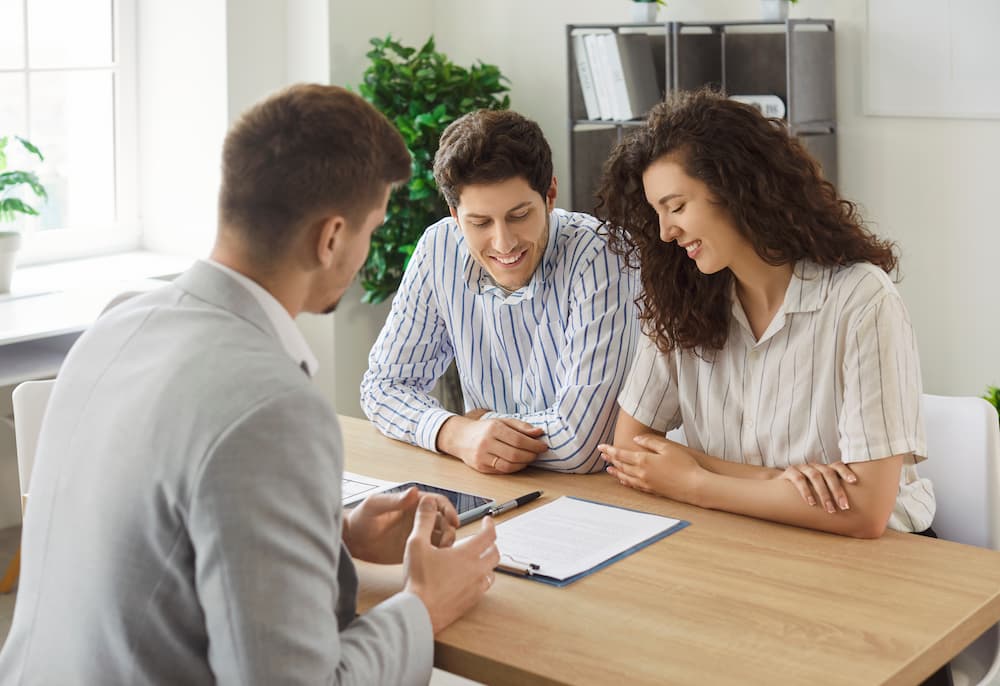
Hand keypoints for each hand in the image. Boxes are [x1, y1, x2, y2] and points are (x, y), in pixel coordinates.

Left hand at [344, 487, 458, 563]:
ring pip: (441, 536)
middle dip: (450, 529)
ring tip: (442, 552)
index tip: (454, 521)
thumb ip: (395, 500)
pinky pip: (431, 551)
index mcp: (413, 504)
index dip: (449, 510)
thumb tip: (414, 491)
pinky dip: (438, 554)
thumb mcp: (375, 506)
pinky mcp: (413, 549)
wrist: (351, 542)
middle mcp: (418, 518)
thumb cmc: (360, 518)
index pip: (438, 503)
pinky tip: (436, 560)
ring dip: (447, 542)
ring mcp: (417, 534)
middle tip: (447, 541)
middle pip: (444, 521)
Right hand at [404, 496, 500, 633]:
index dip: (490, 524)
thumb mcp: (416, 543)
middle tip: (484, 538)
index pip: (489, 535)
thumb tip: (428, 502)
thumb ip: (424, 520)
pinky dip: (481, 579)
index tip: (488, 520)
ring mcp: (476, 588)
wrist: (419, 612)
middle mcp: (477, 570)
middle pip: (494, 553)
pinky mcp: (471, 602)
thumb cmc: (419, 580)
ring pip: (491, 572)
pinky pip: (484, 587)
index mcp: (467, 554)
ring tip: (477, 558)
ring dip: (487, 562)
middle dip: (491, 543)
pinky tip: (470, 579)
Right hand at [437, 415, 547, 473]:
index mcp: (493, 428)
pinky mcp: (481, 467)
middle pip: (515, 454)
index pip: (519, 440)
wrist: (460, 437)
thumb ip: (521, 426)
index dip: (534, 445)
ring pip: (509, 465)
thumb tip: (539, 432)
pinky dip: (514, 468)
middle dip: (531, 455)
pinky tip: (519, 463)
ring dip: (524, 463)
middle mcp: (486, 443)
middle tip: (538, 453)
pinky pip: (502, 471)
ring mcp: (482, 457)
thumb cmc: (483, 429)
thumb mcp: (502, 421)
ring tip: (529, 458)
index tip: (543, 446)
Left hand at [598, 433, 704, 501]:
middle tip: (602, 455)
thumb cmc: (684, 465)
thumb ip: (650, 442)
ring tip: (608, 469)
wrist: (694, 486)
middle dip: (610, 459)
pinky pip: (634, 486)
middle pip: (621, 465)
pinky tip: (624, 481)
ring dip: (616, 472)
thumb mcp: (668, 448)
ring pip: (626, 477)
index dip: (610, 450)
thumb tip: (636, 440)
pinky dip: (626, 482)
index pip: (621, 454)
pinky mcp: (652, 490)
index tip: (600, 447)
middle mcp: (642, 473)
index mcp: (644, 461)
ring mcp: (646, 483)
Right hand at [776, 462, 857, 513]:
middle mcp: (814, 466)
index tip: (854, 482)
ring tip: (829, 509)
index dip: (846, 472)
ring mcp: (802, 467)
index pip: (837, 465)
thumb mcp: (818, 489)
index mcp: (823, 468)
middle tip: (844, 507)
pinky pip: (799, 479)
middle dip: (837, 490)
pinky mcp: (789, 472)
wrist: (778, 486)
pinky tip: (811, 503)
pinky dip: (806, 491)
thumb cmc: (805, 491)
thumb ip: (831, 493)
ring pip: (815, 476)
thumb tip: (851, 511)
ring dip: (824, 493)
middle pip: (828, 473)